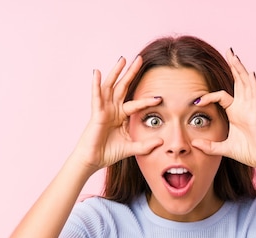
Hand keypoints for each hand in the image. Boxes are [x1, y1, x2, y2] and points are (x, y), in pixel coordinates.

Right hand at [74, 56, 162, 170]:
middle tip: (139, 59)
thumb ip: (145, 145)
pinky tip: (98, 73)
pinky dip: (96, 84)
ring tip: (122, 59)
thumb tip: (161, 142)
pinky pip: (96, 96)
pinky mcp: (96, 113)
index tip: (159, 97)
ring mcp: (104, 109)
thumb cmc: (109, 152)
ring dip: (115, 72)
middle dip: (131, 73)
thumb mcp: (132, 148)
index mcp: (121, 116)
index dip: (147, 100)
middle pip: (123, 87)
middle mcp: (113, 109)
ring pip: (110, 86)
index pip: (136, 103)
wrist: (94, 160)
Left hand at [191, 49, 255, 170]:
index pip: (221, 97)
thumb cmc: (247, 152)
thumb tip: (194, 144)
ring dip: (240, 70)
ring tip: (235, 56)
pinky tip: (250, 74)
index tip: (197, 100)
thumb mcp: (223, 148)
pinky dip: (253, 85)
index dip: (209, 96)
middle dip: (233, 67)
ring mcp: (251, 109)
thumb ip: (210, 146)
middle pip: (238, 82)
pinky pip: (255, 97)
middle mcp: (243, 107)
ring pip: (246, 84)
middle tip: (228, 51)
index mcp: (235, 113)